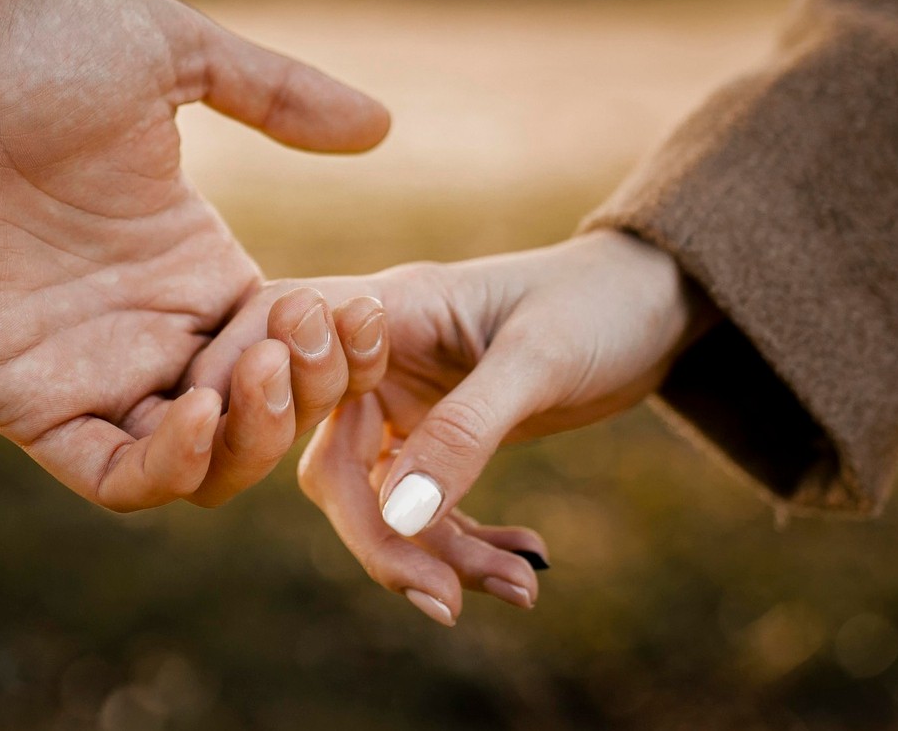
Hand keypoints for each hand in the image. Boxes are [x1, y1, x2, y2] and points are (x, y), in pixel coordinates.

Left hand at [0, 0, 389, 510]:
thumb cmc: (26, 46)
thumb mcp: (171, 51)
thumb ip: (276, 93)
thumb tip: (380, 125)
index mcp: (194, 260)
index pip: (294, 343)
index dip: (335, 344)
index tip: (348, 307)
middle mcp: (153, 326)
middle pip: (263, 415)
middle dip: (306, 392)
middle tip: (297, 334)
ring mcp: (94, 368)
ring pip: (203, 465)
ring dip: (253, 439)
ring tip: (255, 368)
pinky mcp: (27, 399)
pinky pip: (113, 476)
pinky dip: (169, 469)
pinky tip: (197, 410)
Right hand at [211, 231, 714, 622]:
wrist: (655, 300)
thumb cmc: (599, 301)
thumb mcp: (540, 361)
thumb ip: (467, 431)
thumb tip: (397, 515)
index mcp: (384, 311)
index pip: (286, 362)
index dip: (251, 416)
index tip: (242, 477)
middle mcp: (380, 358)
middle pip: (334, 465)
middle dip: (380, 540)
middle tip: (444, 598)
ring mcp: (408, 401)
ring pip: (383, 503)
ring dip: (438, 555)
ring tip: (521, 586)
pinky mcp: (441, 437)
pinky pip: (428, 510)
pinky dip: (466, 545)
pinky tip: (525, 560)